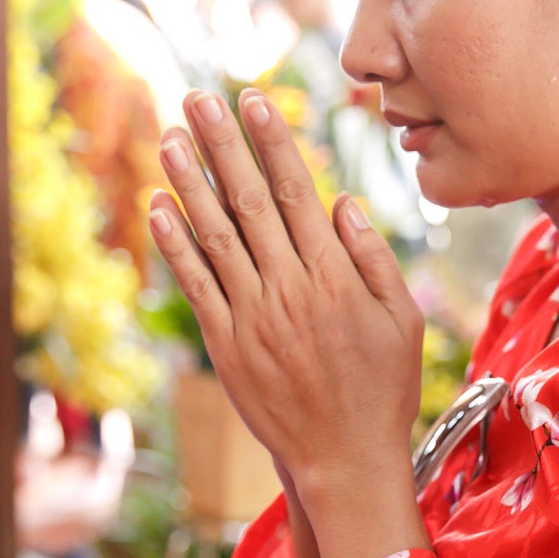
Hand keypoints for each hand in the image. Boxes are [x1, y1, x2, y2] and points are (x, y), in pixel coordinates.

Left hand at [150, 90, 427, 557]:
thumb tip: (342, 203)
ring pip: (214, 235)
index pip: (297, 192)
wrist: (344, 458)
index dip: (273, 143)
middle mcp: (288, 288)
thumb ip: (373, 259)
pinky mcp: (225, 345)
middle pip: (249, 201)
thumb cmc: (381, 388)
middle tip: (198, 99)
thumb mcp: (401, 321)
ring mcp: (251, 317)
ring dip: (188, 183)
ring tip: (169, 137)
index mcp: (333, 276)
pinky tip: (157, 207)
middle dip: (222, 145)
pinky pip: (195, 285)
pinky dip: (174, 245)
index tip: (255, 101)